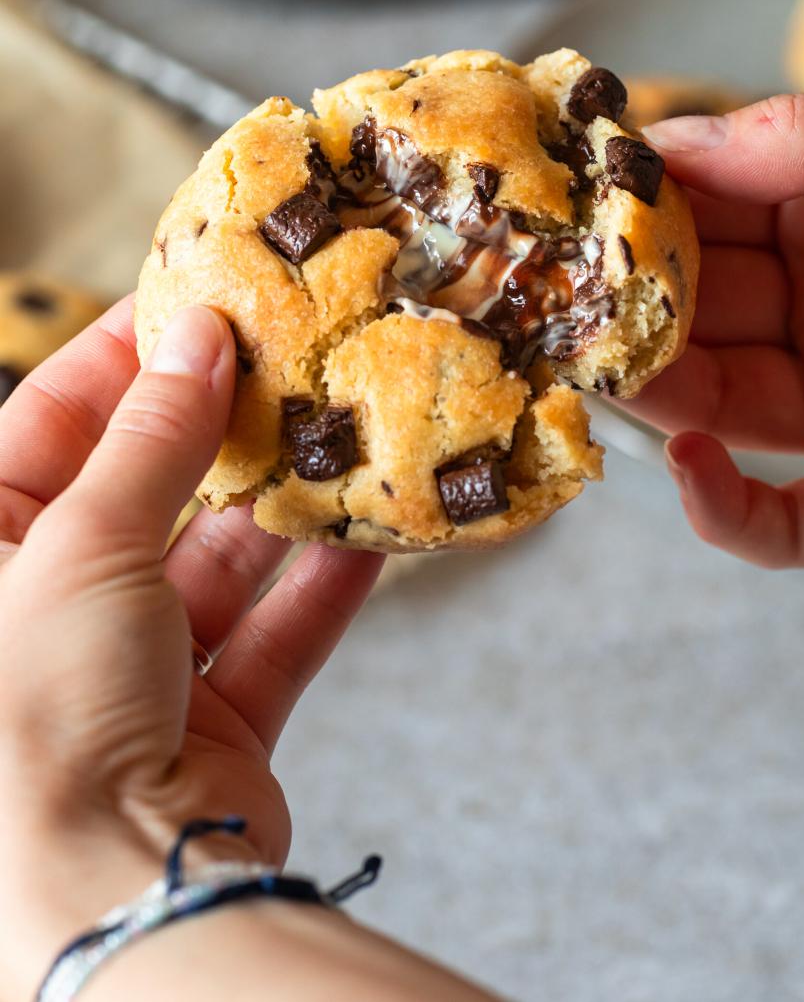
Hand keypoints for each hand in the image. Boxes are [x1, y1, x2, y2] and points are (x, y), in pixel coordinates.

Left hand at [0, 299, 382, 994]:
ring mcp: (132, 671)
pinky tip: (373, 532)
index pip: (51, 425)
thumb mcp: (84, 542)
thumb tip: (195, 337)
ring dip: (283, 507)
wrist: (107, 892)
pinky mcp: (209, 722)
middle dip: (218, 431)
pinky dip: (321, 589)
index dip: (122, 360)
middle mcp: (50, 609)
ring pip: (219, 563)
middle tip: (285, 360)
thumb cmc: (38, 708)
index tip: (192, 302)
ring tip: (344, 433)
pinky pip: (272, 636)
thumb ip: (152, 438)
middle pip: (146, 490)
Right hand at [621, 92, 803, 568]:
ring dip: (656, 398)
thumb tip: (674, 143)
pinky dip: (729, 511)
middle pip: (699, 310)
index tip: (576, 203)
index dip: (643, 206)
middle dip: (629, 306)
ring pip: (720, 410)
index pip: (714, 208)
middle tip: (560, 300)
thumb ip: (801, 139)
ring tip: (606, 371)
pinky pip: (785, 523)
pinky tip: (694, 469)